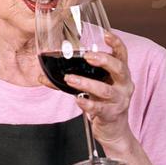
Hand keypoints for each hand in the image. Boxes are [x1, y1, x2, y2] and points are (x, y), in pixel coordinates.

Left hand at [38, 31, 134, 149]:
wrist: (114, 130)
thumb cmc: (103, 102)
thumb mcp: (93, 86)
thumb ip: (74, 77)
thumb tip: (41, 76)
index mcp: (121, 74)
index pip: (122, 54)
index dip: (116, 43)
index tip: (105, 34)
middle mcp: (124, 85)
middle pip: (119, 69)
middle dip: (104, 60)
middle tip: (88, 56)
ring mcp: (119, 101)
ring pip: (105, 90)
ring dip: (86, 83)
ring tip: (70, 79)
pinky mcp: (111, 114)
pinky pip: (99, 108)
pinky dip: (87, 104)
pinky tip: (78, 101)